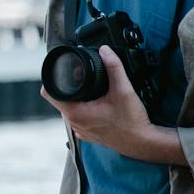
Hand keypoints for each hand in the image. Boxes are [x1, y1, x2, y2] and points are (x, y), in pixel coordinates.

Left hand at [41, 46, 180, 163]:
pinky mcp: (89, 134)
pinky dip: (85, 109)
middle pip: (59, 99)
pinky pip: (80, 118)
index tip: (62, 71)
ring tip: (90, 89)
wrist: (144, 143)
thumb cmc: (132, 123)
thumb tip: (105, 50)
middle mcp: (74, 123)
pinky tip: (97, 104)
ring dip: (76, 98)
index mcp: (75, 113)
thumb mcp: (123, 90)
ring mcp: (81, 131)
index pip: (49, 93)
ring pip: (70, 108)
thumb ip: (114, 67)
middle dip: (67, 86)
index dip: (52, 78)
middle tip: (80, 76)